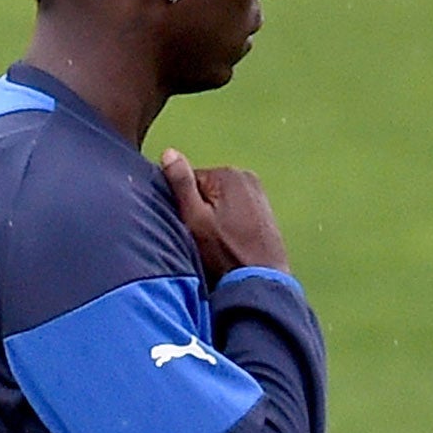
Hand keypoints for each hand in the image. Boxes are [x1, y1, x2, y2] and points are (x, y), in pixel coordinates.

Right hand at [159, 149, 290, 285]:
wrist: (260, 280)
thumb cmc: (224, 253)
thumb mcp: (194, 218)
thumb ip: (181, 183)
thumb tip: (169, 152)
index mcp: (228, 174)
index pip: (188, 181)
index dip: (183, 206)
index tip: (189, 226)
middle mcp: (246, 177)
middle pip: (205, 190)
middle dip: (199, 211)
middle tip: (203, 238)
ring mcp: (258, 193)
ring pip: (219, 202)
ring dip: (213, 219)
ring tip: (217, 243)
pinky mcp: (264, 210)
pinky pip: (234, 211)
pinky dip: (228, 224)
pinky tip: (230, 243)